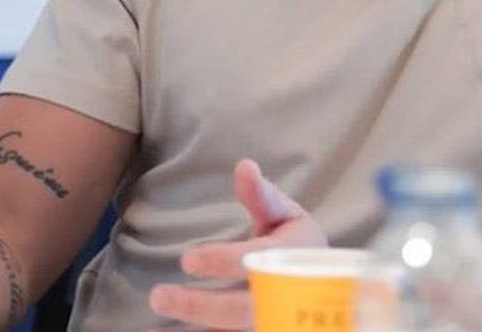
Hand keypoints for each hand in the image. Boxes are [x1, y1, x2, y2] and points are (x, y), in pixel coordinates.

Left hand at [147, 158, 326, 329]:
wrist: (324, 288)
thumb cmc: (297, 244)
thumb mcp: (286, 214)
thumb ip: (262, 195)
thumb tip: (243, 165)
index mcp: (291, 258)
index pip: (256, 263)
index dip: (222, 262)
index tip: (187, 260)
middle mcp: (282, 299)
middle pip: (240, 311)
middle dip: (198, 306)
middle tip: (158, 295)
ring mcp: (269, 323)